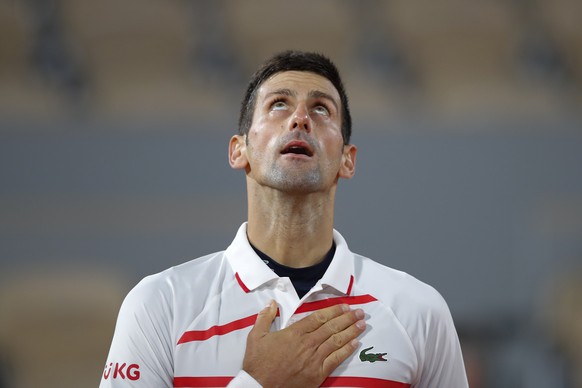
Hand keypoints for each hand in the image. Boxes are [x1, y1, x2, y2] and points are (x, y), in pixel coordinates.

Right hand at [242, 300, 365, 387]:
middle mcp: (307, 343)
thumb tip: (271, 302)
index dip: (333, 311)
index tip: (344, 306)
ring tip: (362, 324)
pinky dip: (346, 350)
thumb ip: (264, 317)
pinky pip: (335, 359)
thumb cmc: (258, 363)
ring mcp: (313, 359)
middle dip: (347, 318)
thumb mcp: (256, 336)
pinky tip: (355, 344)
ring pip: (336, 341)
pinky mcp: (317, 373)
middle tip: (359, 312)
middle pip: (331, 327)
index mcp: (294, 333)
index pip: (318, 318)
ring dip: (351, 331)